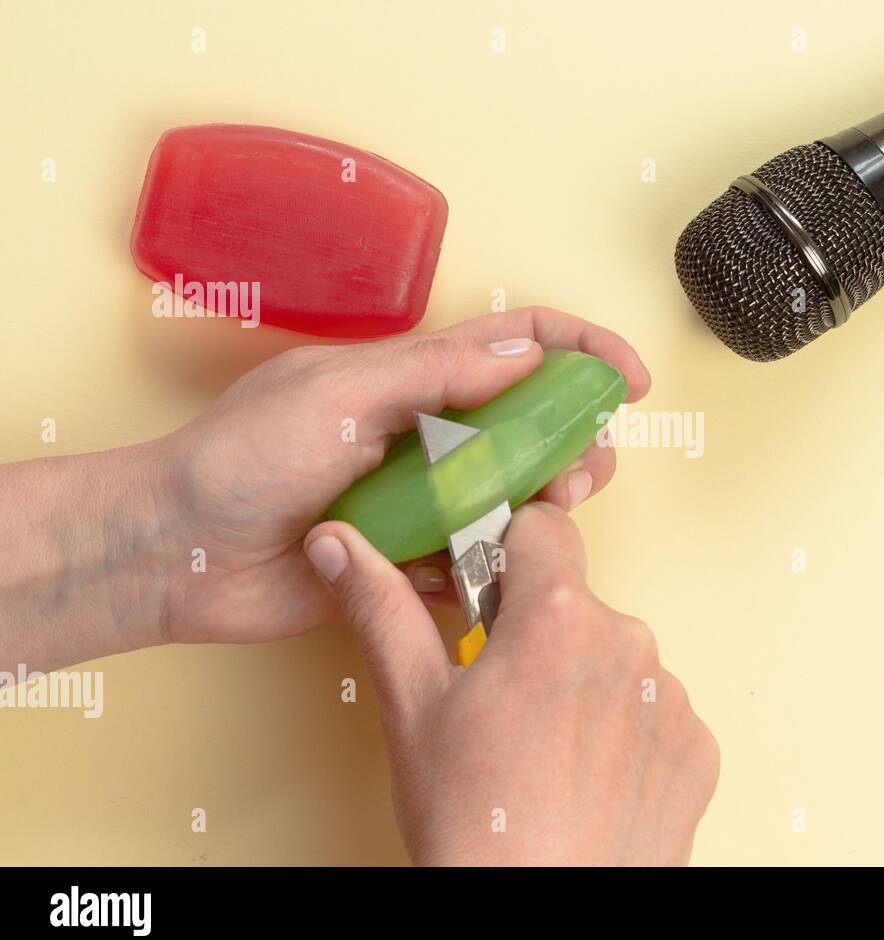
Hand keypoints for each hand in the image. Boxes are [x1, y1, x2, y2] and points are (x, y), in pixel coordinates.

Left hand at [155, 307, 649, 644]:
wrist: (176, 552)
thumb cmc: (238, 457)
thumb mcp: (338, 395)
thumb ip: (434, 373)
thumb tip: (525, 352)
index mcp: (411, 377)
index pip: (516, 344)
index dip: (581, 352)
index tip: (629, 380)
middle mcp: (426, 434)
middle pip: (532, 425)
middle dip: (576, 441)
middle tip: (581, 471)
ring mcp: (420, 499)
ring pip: (514, 497)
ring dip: (546, 506)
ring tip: (543, 521)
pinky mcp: (409, 561)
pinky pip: (475, 564)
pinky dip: (497, 567)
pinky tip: (493, 572)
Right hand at [303, 502, 720, 865]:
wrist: (538, 916)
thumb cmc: (473, 825)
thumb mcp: (411, 707)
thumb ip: (382, 609)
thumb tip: (340, 548)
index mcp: (556, 618)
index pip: (545, 528)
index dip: (510, 553)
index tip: (491, 590)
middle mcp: (628, 644)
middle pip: (579, 604)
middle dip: (541, 634)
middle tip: (503, 699)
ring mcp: (669, 699)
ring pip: (618, 661)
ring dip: (586, 686)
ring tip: (544, 752)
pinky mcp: (697, 749)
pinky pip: (656, 715)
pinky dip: (625, 735)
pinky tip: (586, 779)